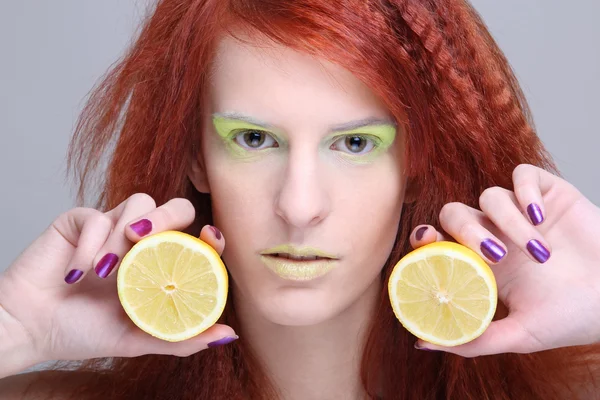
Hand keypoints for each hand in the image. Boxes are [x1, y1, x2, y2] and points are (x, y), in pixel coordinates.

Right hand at [0, 194, 235, 376]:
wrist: (31, 328)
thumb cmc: (84, 331)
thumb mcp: (138, 339)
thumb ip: (180, 336)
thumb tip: (228, 336)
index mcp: (161, 264)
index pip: (196, 238)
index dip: (210, 233)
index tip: (212, 236)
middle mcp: (142, 242)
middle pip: (174, 207)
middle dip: (169, 218)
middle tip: (148, 241)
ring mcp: (113, 228)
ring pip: (138, 202)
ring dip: (123, 238)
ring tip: (105, 273)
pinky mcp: (81, 221)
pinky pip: (96, 216)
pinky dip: (90, 244)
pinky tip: (75, 273)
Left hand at [409, 164, 599, 356]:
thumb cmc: (572, 318)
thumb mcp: (520, 335)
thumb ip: (475, 339)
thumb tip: (423, 344)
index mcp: (480, 263)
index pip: (439, 239)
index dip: (425, 236)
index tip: (426, 241)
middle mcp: (495, 235)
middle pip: (456, 213)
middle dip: (467, 229)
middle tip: (495, 255)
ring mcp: (520, 213)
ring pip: (490, 196)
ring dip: (509, 222)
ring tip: (539, 254)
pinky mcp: (547, 194)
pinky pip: (522, 175)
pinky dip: (525, 191)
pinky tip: (541, 217)